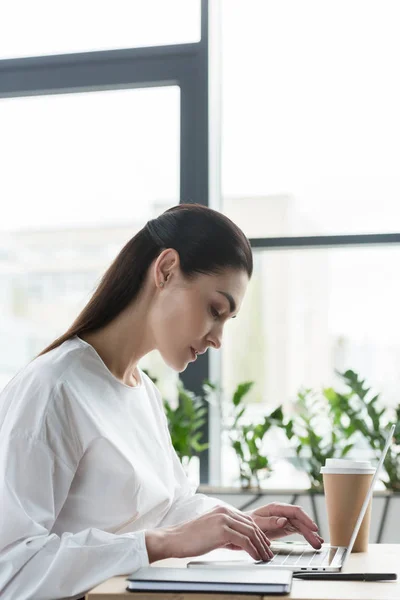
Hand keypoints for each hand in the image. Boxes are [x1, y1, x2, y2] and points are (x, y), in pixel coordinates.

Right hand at [145, 505, 273, 562]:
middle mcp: (225, 511)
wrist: (174, 539)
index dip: (258, 532)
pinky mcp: (222, 530)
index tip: (265, 544)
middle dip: (262, 540)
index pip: (247, 520)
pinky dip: (252, 550)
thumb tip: (243, 544)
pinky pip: (243, 540)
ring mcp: (223, 519)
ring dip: (260, 547)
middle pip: (251, 525)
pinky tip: (255, 557)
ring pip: (250, 532)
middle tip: (269, 552)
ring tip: (265, 557)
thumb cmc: (191, 539)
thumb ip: (228, 535)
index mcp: (222, 510)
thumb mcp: (213, 533)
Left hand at [246, 502, 323, 548]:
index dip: (306, 519)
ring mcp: (285, 519)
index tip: (313, 528)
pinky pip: (298, 530)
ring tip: (318, 544)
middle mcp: (282, 512)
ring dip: (310, 534)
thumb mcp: (255, 523)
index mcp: (275, 508)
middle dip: (310, 530)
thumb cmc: (247, 523)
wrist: (242, 527)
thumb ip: (269, 522)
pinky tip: (314, 540)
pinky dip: (306, 535)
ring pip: (301, 525)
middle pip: (300, 520)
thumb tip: (284, 520)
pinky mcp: (285, 526)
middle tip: (318, 542)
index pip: (295, 511)